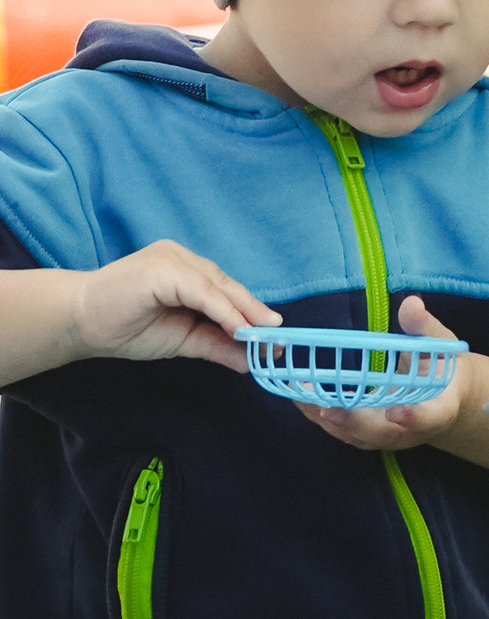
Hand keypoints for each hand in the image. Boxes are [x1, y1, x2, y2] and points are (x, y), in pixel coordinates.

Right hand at [72, 243, 276, 374]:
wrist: (80, 324)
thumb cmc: (124, 327)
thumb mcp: (182, 340)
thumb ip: (215, 345)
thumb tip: (251, 361)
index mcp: (185, 269)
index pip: (226, 290)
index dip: (251, 313)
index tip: (274, 339)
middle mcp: (181, 258)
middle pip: (227, 286)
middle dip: (254, 314)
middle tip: (278, 339)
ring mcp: (172, 259)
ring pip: (218, 286)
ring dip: (244, 313)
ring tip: (264, 338)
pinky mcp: (163, 269)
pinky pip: (202, 291)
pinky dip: (224, 311)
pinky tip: (239, 329)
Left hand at [304, 293, 476, 455]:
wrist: (443, 397)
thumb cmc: (442, 367)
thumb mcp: (440, 344)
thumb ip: (424, 328)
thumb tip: (411, 304)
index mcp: (440, 407)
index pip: (430, 416)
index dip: (414, 417)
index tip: (397, 411)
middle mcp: (413, 429)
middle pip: (384, 433)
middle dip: (354, 422)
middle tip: (326, 408)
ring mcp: (389, 436)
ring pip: (359, 436)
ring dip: (330, 419)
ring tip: (303, 399)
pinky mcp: (370, 436)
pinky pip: (345, 431)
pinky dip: (322, 417)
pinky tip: (301, 400)